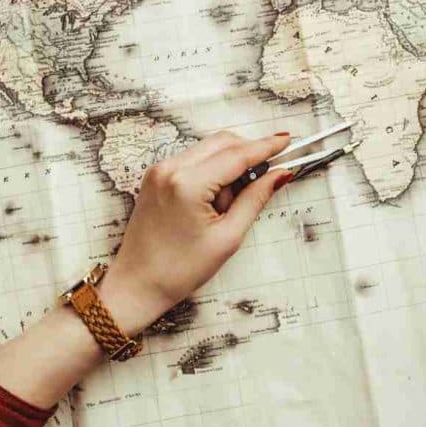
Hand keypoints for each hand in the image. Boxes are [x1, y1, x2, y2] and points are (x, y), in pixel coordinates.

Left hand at [103, 131, 292, 330]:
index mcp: (187, 184)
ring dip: (229, 166)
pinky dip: (211, 172)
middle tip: (268, 177)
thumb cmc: (179, 270)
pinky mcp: (155, 176)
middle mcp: (170, 169)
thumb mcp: (227, 237)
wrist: (137, 284)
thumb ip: (255, 199)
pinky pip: (193, 160)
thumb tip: (279, 174)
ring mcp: (159, 170)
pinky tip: (213, 202)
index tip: (287, 142)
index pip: (237, 155)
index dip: (266, 147)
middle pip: (222, 143)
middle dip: (249, 154)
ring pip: (208, 149)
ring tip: (229, 206)